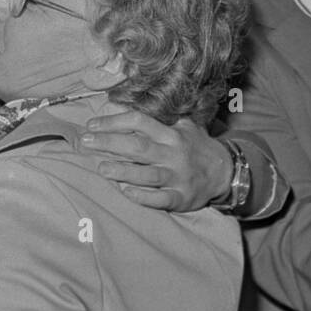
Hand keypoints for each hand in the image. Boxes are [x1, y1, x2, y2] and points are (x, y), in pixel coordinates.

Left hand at [78, 110, 231, 211]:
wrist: (225, 172)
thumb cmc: (196, 147)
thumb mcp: (184, 127)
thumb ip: (159, 121)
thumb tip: (123, 112)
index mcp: (171, 134)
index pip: (138, 122)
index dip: (113, 122)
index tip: (92, 125)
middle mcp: (173, 154)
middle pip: (137, 147)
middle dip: (108, 143)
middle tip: (85, 142)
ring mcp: (177, 177)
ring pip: (146, 174)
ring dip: (122, 171)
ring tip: (101, 168)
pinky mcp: (180, 197)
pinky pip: (158, 198)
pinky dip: (141, 196)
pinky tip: (125, 191)